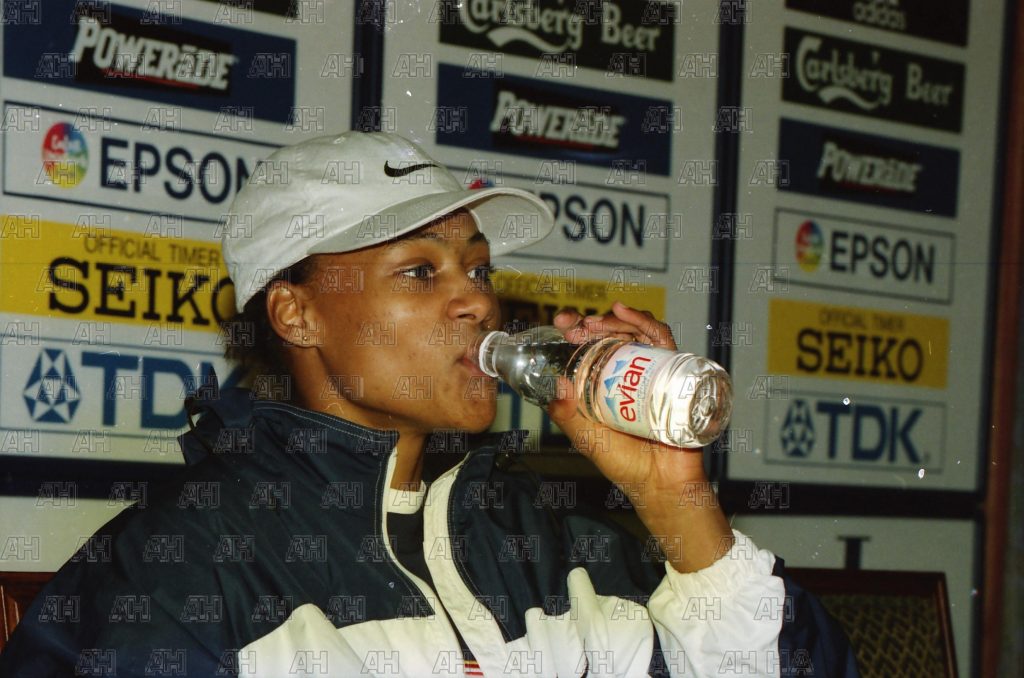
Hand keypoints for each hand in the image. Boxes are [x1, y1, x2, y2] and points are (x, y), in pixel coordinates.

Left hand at [547, 302, 705, 486]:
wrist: (661, 484)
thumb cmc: (626, 464)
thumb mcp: (586, 437)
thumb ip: (567, 415)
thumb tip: (556, 385)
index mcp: (609, 382)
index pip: (593, 346)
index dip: (578, 329)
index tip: (563, 322)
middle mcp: (632, 373)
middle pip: (616, 333)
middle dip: (594, 321)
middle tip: (576, 325)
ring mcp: (654, 370)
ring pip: (637, 331)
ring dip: (616, 319)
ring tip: (597, 323)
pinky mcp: (675, 372)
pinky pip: (664, 342)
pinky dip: (647, 323)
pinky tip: (629, 316)